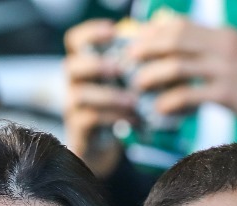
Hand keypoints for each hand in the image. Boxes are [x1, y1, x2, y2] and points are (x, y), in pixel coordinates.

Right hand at [63, 18, 133, 176]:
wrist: (102, 144)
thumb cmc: (117, 105)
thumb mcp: (123, 83)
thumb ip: (134, 68)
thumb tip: (164, 54)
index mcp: (84, 64)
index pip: (76, 41)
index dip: (91, 33)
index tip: (113, 31)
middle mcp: (74, 83)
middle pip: (72, 66)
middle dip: (95, 65)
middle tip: (119, 68)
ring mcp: (73, 106)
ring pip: (81, 95)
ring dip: (109, 96)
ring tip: (133, 100)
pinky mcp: (78, 128)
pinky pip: (90, 119)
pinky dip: (113, 117)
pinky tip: (133, 119)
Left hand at [128, 15, 236, 140]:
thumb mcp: (235, 55)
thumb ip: (208, 49)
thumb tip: (179, 49)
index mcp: (222, 35)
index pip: (180, 25)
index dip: (153, 32)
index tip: (134, 43)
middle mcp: (223, 47)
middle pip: (175, 40)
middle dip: (146, 49)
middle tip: (128, 61)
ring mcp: (226, 69)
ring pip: (178, 65)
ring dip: (152, 75)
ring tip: (137, 85)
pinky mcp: (228, 93)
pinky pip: (190, 94)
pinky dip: (170, 101)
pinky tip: (159, 109)